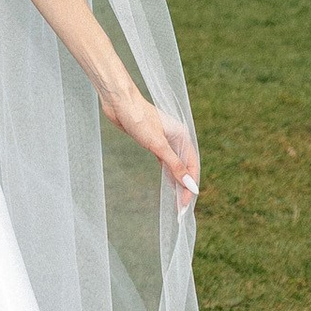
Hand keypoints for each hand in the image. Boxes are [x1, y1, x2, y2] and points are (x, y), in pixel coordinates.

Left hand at [102, 74, 199, 210]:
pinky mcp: (153, 141)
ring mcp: (165, 140)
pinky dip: (167, 173)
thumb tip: (191, 185)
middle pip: (185, 167)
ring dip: (176, 182)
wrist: (119, 102)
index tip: (185, 205)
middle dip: (184, 187)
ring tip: (176, 201)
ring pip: (175, 165)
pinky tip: (167, 184)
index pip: (192, 167)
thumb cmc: (138, 119)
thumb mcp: (158, 145)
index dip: (190, 186)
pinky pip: (165, 161)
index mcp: (183, 137)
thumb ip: (175, 166)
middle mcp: (177, 139)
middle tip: (180, 209)